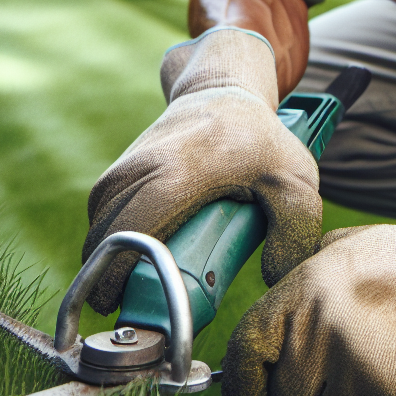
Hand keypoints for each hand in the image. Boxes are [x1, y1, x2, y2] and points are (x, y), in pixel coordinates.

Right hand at [81, 27, 321, 313]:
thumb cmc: (260, 139)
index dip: (120, 268)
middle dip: (105, 272)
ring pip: (99, 215)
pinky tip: (123, 253)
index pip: (135, 227)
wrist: (224, 90)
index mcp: (181, 173)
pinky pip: (102, 204)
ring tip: (121, 284)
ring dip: (103, 252)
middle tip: (120, 305)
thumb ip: (295, 231)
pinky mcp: (122, 163)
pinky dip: (106, 231)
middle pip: (107, 227)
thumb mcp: (295, 181)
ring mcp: (129, 160)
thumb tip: (273, 277)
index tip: (118, 301)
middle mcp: (145, 164)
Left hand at [222, 157, 395, 395]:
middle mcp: (321, 332)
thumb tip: (260, 335)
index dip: (240, 384)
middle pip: (289, 395)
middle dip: (310, 382)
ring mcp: (358, 368)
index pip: (247, 351)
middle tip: (346, 348)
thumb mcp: (330, 253)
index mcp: (299, 294)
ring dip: (353, 389)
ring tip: (382, 344)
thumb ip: (291, 289)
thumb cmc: (391, 261)